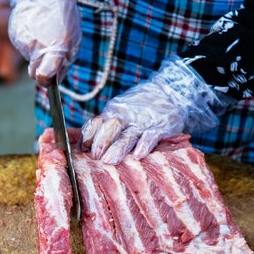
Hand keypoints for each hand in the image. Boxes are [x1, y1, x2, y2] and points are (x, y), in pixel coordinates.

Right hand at [6, 0, 80, 85]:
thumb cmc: (64, 18)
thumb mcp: (73, 42)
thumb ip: (64, 64)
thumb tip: (55, 81)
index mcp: (55, 50)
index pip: (44, 76)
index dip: (45, 81)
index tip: (47, 79)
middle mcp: (38, 47)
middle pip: (33, 72)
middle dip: (39, 67)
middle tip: (47, 53)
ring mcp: (24, 41)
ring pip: (28, 58)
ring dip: (34, 51)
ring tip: (42, 34)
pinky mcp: (15, 35)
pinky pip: (22, 46)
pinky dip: (27, 42)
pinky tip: (34, 30)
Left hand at [81, 56, 232, 163]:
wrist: (172, 92)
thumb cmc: (141, 107)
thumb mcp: (121, 111)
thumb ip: (106, 126)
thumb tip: (84, 147)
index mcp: (113, 112)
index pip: (95, 123)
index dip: (87, 137)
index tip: (81, 151)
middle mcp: (125, 116)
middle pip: (109, 128)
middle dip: (100, 143)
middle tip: (95, 157)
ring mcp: (143, 122)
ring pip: (127, 135)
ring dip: (118, 148)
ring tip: (110, 161)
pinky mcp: (160, 127)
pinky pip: (150, 137)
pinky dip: (144, 146)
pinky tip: (139, 156)